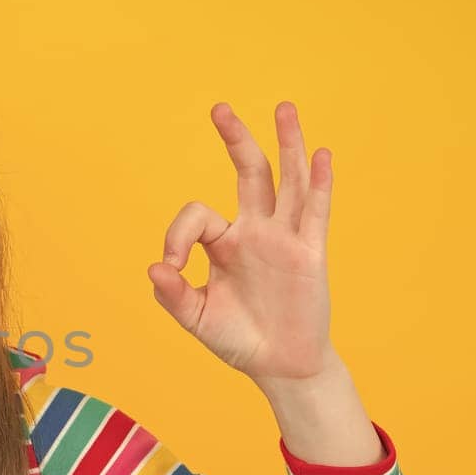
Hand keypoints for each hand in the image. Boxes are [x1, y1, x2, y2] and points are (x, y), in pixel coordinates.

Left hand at [146, 101, 336, 382]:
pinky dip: (318, 183)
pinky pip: (315, 213)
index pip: (198, 215)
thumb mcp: (197, 318)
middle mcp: (255, 231)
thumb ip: (173, 295)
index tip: (171, 266)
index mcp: (224, 243)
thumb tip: (155, 267)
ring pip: (287, 181)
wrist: (279, 366)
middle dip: (235, 140)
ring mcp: (284, 239)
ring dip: (286, 144)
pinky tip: (320, 154)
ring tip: (284, 108)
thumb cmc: (237, 339)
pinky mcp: (310, 254)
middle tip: (218, 108)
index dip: (178, 234)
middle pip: (249, 173)